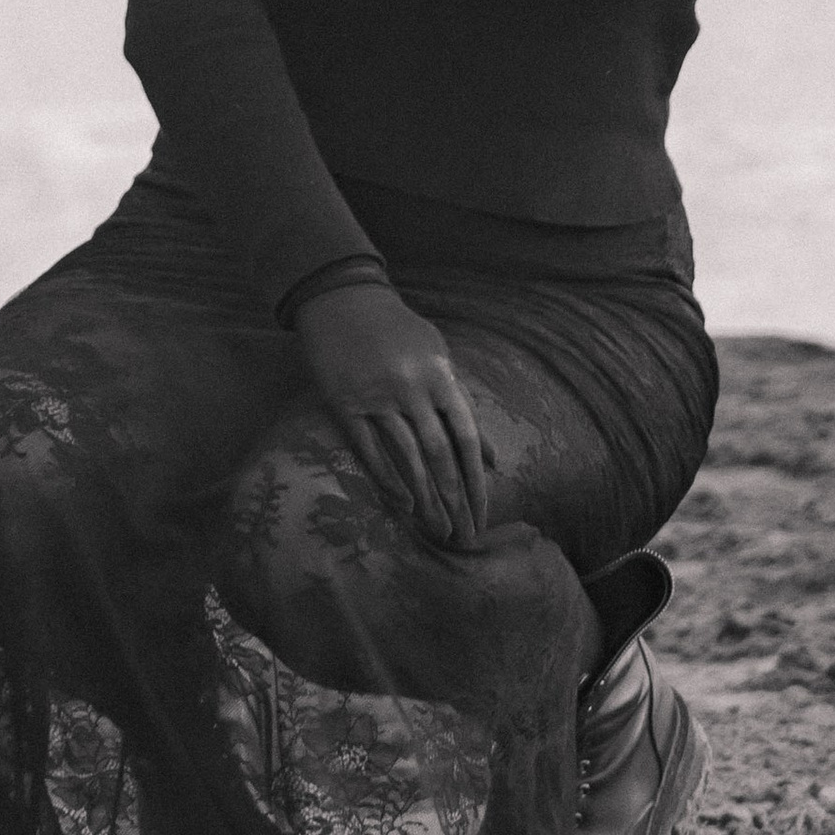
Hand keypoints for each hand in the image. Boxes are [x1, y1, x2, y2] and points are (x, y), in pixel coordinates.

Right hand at [293, 283, 492, 545]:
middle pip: (440, 455)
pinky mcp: (345, 402)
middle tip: (463, 537)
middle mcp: (412, 386)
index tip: (484, 517)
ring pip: (408, 458)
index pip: (466, 438)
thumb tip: (491, 457)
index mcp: (440, 373)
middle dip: (455, 500)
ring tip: (438, 531)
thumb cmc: (398, 331)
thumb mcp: (438, 356)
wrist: (343, 296)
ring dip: (426, 499)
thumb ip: (464, 405)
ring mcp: (378, 394)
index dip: (476, 483)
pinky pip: (369, 449)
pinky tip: (403, 505)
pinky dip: (387, 479)